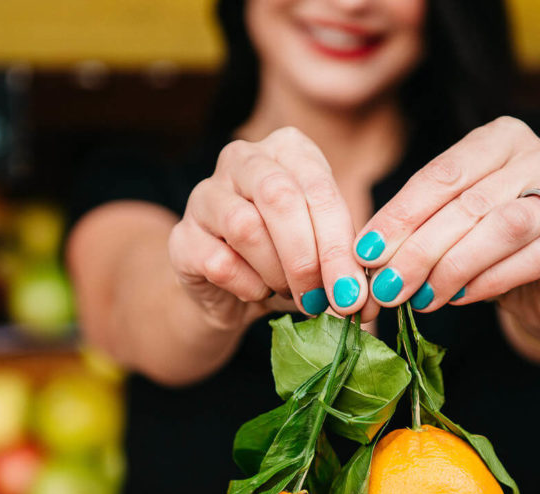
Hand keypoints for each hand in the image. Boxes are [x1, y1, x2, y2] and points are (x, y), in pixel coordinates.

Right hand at [169, 127, 372, 330]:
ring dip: (276, 273)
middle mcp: (242, 159)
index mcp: (287, 149)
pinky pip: (219, 262)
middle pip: (278, 197)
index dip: (338, 245)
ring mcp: (204, 194)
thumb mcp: (324, 251)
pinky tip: (257, 291)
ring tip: (290, 292)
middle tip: (324, 299)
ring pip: (245, 227)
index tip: (353, 293)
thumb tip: (359, 299)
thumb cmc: (289, 260)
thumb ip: (342, 262)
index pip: (318, 188)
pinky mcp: (181, 235)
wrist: (234, 292)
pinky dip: (248, 287)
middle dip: (307, 257)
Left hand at [352, 116, 539, 325]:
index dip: (400, 216)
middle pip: (470, 202)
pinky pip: (532, 260)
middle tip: (385, 287)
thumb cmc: (494, 244)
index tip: (365, 253)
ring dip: (451, 267)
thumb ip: (418, 227)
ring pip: (503, 228)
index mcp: (504, 138)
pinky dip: (487, 281)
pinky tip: (457, 299)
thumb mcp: (452, 224)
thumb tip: (367, 255)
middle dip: (419, 249)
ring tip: (418, 296)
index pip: (443, 174)